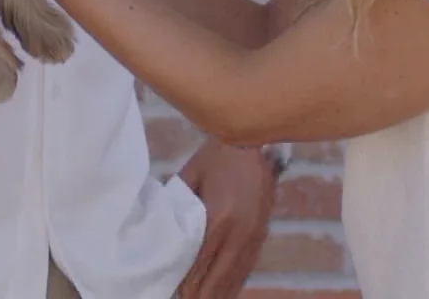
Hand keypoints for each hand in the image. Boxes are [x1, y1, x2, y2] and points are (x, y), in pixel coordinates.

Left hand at [176, 139, 279, 297]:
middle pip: (219, 274)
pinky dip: (235, 281)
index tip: (176, 294)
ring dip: (220, 291)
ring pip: (236, 274)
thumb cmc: (216, 157)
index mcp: (219, 218)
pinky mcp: (261, 234)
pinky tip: (226, 291)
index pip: (201, 260)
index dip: (189, 281)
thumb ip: (180, 207)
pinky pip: (247, 265)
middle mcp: (240, 232)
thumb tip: (167, 232)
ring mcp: (254, 235)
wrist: (252, 144)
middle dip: (202, 293)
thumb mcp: (190, 179)